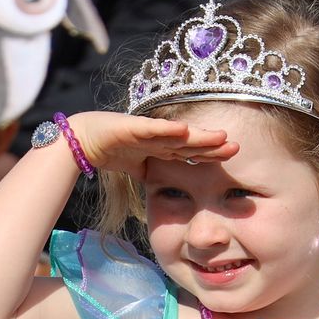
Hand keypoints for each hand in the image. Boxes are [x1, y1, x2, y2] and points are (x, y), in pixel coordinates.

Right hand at [63, 111, 236, 180]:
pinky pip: (152, 129)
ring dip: (198, 136)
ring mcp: (148, 131)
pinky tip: (183, 130)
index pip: (192, 152)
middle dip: (212, 145)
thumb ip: (154, 175)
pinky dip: (167, 130)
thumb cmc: (110, 152)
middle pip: (191, 143)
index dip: (211, 153)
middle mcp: (159, 137)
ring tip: (218, 137)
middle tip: (235, 147)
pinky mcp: (132, 127)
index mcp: (162, 147)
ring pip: (178, 135)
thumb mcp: (139, 170)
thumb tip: (167, 192)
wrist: (82, 141)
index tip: (232, 155)